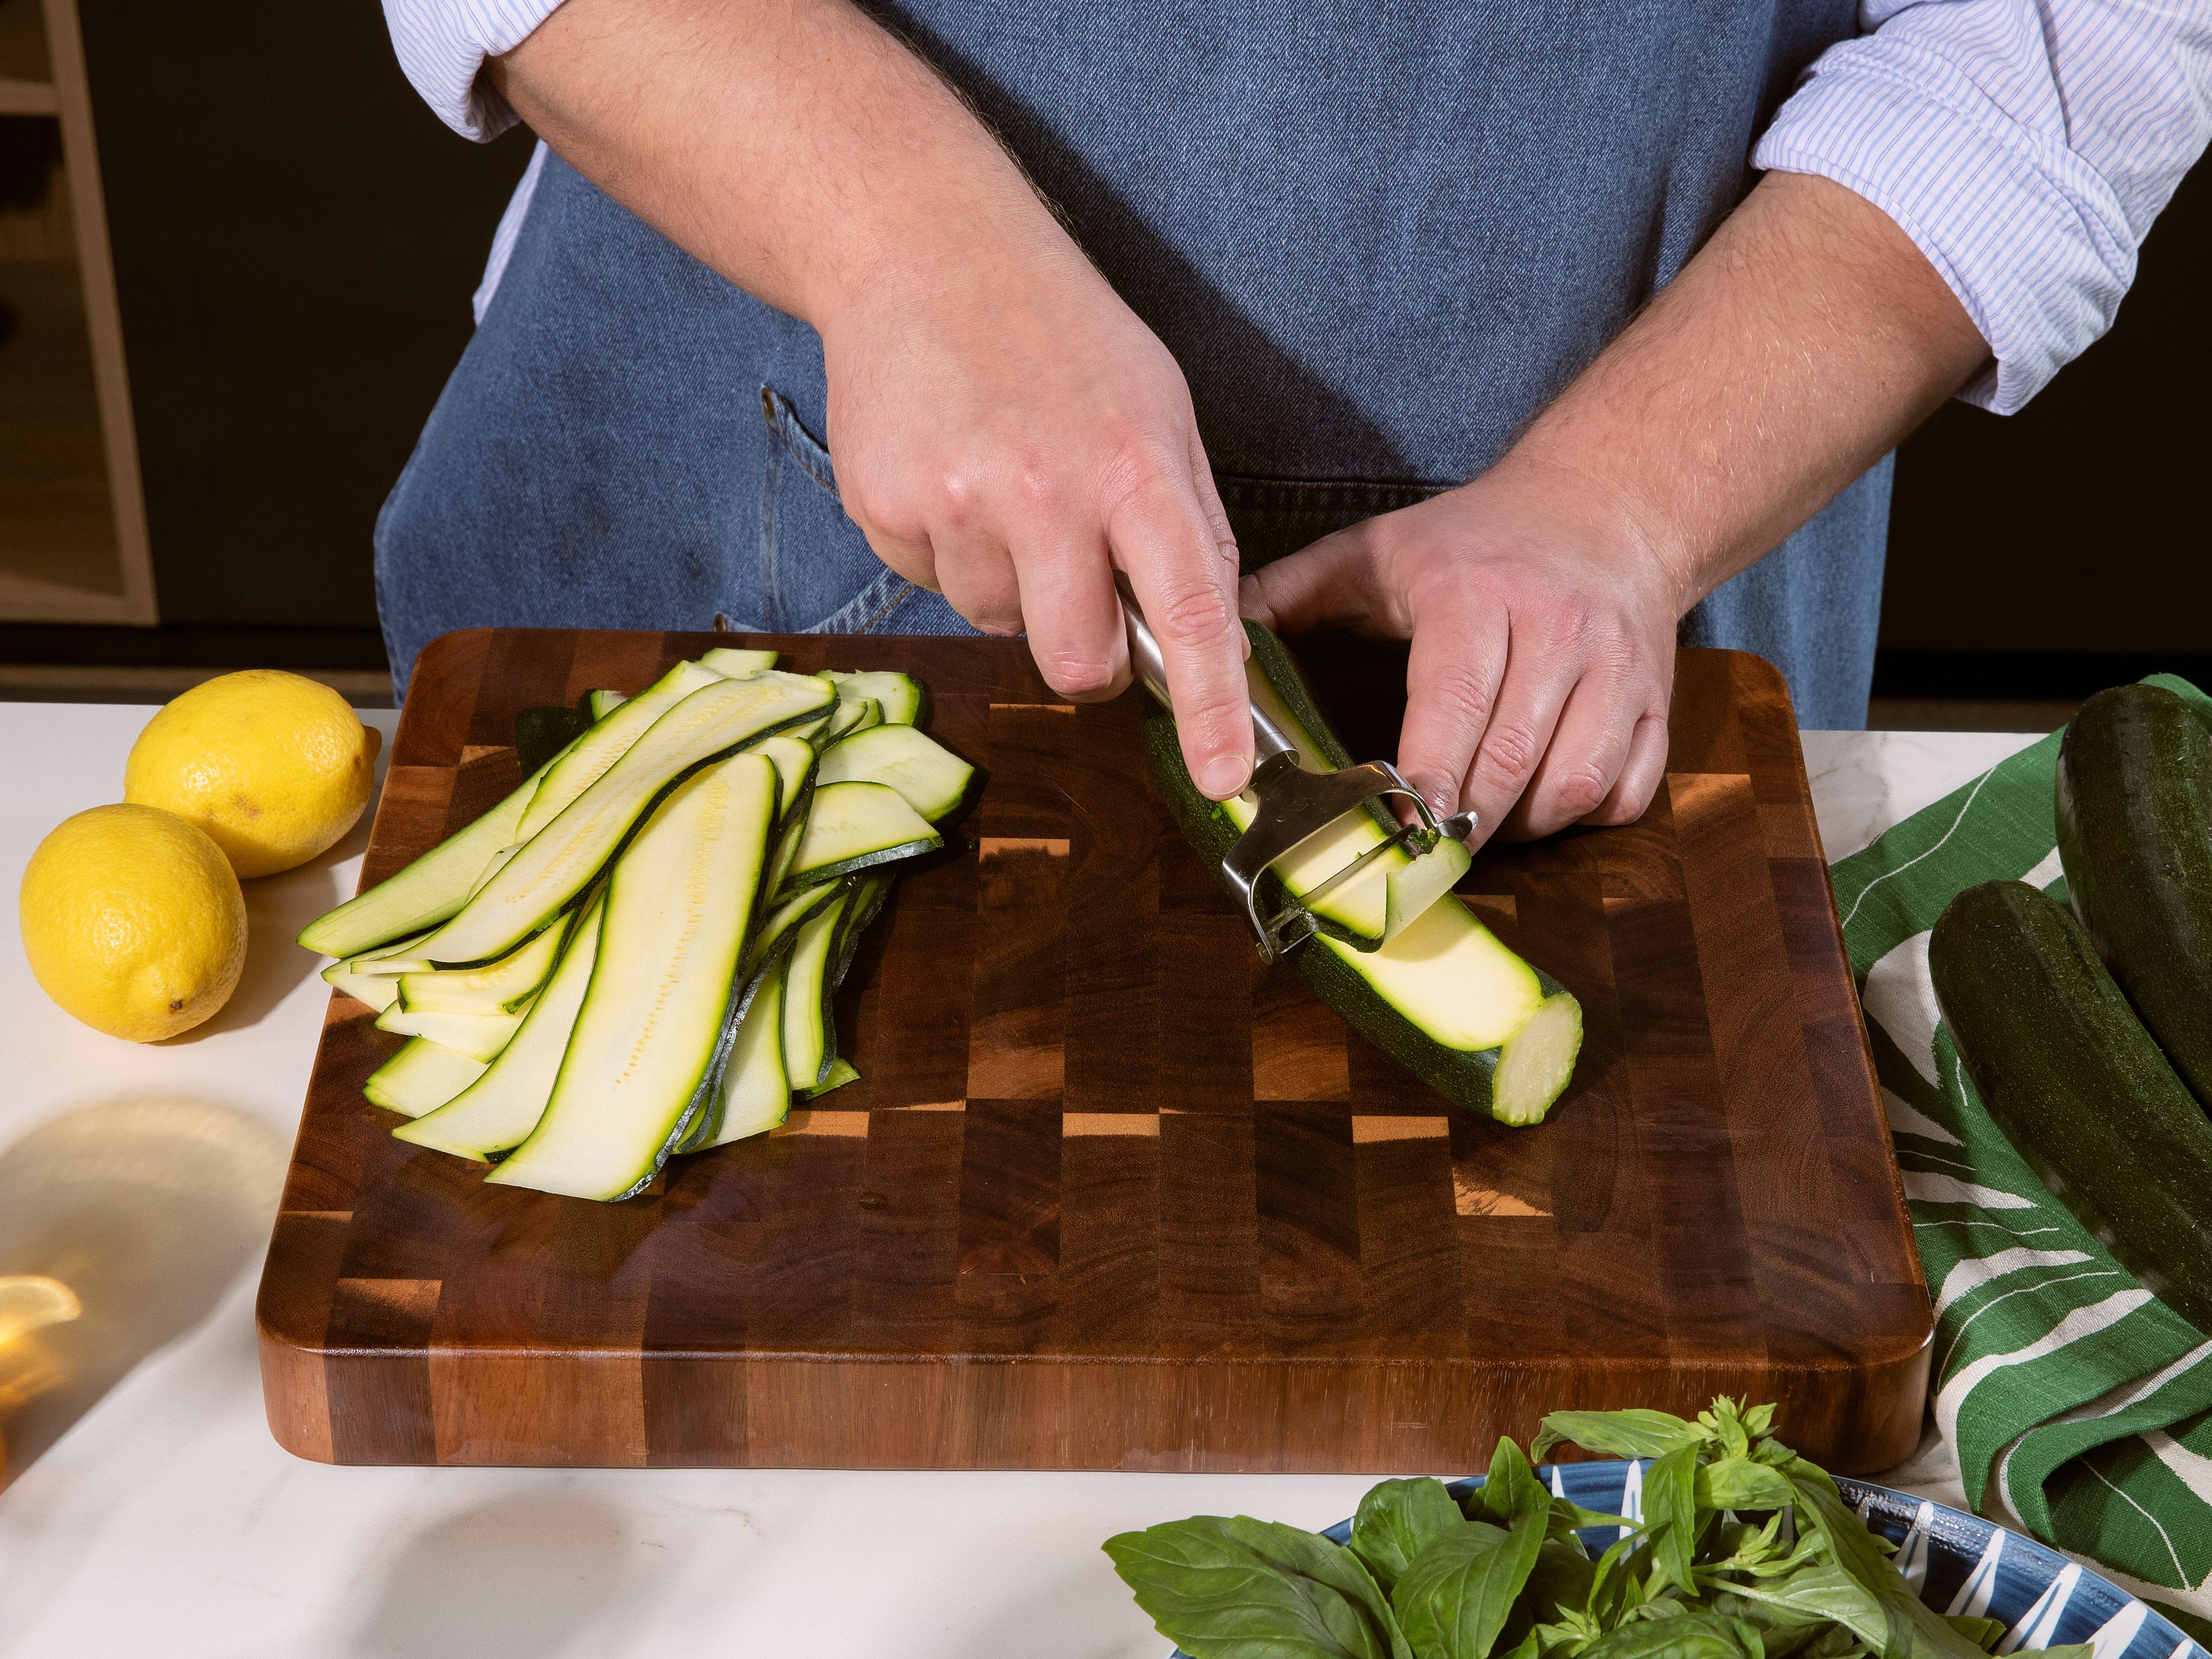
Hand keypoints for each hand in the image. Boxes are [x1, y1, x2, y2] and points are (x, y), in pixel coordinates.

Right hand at [491, 0, 1254, 797]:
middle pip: (1076, 661)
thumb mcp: (1160, 410)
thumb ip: (1188, 527)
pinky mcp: (886, 509)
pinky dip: (945, 547)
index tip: (1226, 781)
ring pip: (996, 623)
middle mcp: (1049, 492)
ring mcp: (958, 504)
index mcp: (1137, 468)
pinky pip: (931, 583)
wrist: (923, 250)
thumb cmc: (1062, 337)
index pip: (1190, 615)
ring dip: (1006, 579)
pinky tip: (950, 471)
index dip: (1210, 709)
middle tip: (1071, 581)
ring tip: (1001, 480)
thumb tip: (1208, 640)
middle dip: (1082, 652)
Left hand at [1241, 456, 1685, 846]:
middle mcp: (1558, 629)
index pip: (1454, 704)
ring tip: (1475, 828)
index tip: (1398, 827)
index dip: (1427, 780)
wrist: (1609, 506)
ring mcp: (1619, 668)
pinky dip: (1584, 816)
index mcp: (1477, 595)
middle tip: (1420, 852)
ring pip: (1576, 783)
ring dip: (1521, 827)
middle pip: (1512, 760)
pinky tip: (1539, 805)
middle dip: (1462, 823)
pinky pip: (1627, 790)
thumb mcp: (1376, 550)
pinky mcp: (1658, 700)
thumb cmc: (1475, 541)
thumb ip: (1288, 596)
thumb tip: (1202, 644)